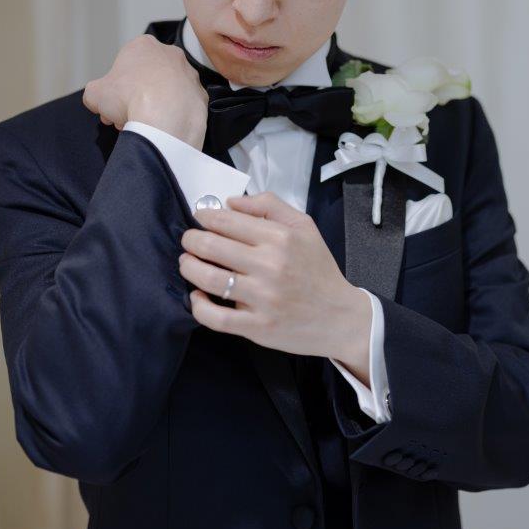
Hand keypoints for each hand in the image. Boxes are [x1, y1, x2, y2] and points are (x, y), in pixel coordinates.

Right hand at [82, 34, 208, 147]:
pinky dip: (173, 116)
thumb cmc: (129, 98)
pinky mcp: (201, 96)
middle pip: (146, 79)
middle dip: (133, 99)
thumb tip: (98, 100)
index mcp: (144, 45)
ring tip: (143, 126)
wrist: (165, 118)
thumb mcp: (95, 93)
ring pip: (166, 93)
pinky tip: (163, 128)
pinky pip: (182, 106)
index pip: (125, 66)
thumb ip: (95, 92)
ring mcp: (190, 75)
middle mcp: (170, 54)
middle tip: (124, 117)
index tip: (112, 105)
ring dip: (153, 108)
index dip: (115, 88)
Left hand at [179, 191, 372, 377]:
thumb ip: (269, 205)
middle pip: (210, 246)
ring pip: (208, 279)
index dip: (205, 217)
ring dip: (189, 268)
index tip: (200, 218)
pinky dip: (198, 306)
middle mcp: (270, 265)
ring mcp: (262, 298)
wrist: (339, 317)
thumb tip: (231, 202)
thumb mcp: (304, 227)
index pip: (227, 221)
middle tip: (189, 241)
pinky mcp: (257, 326)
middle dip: (191, 240)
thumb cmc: (318, 270)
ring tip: (188, 263)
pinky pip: (215, 317)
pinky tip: (198, 297)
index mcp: (280, 238)